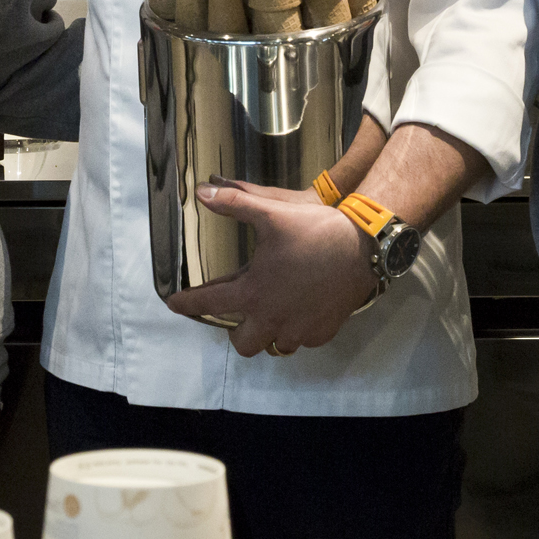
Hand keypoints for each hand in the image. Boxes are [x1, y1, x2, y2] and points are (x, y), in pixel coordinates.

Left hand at [163, 179, 376, 354]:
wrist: (364, 246)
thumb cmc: (314, 230)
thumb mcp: (270, 212)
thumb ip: (234, 203)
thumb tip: (203, 192)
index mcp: (254, 292)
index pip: (209, 303)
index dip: (187, 303)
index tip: (175, 304)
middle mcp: (273, 318)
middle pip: (243, 344)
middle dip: (235, 332)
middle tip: (240, 311)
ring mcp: (300, 329)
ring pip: (275, 345)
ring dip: (269, 332)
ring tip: (271, 312)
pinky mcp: (324, 331)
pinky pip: (303, 341)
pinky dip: (297, 330)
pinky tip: (300, 311)